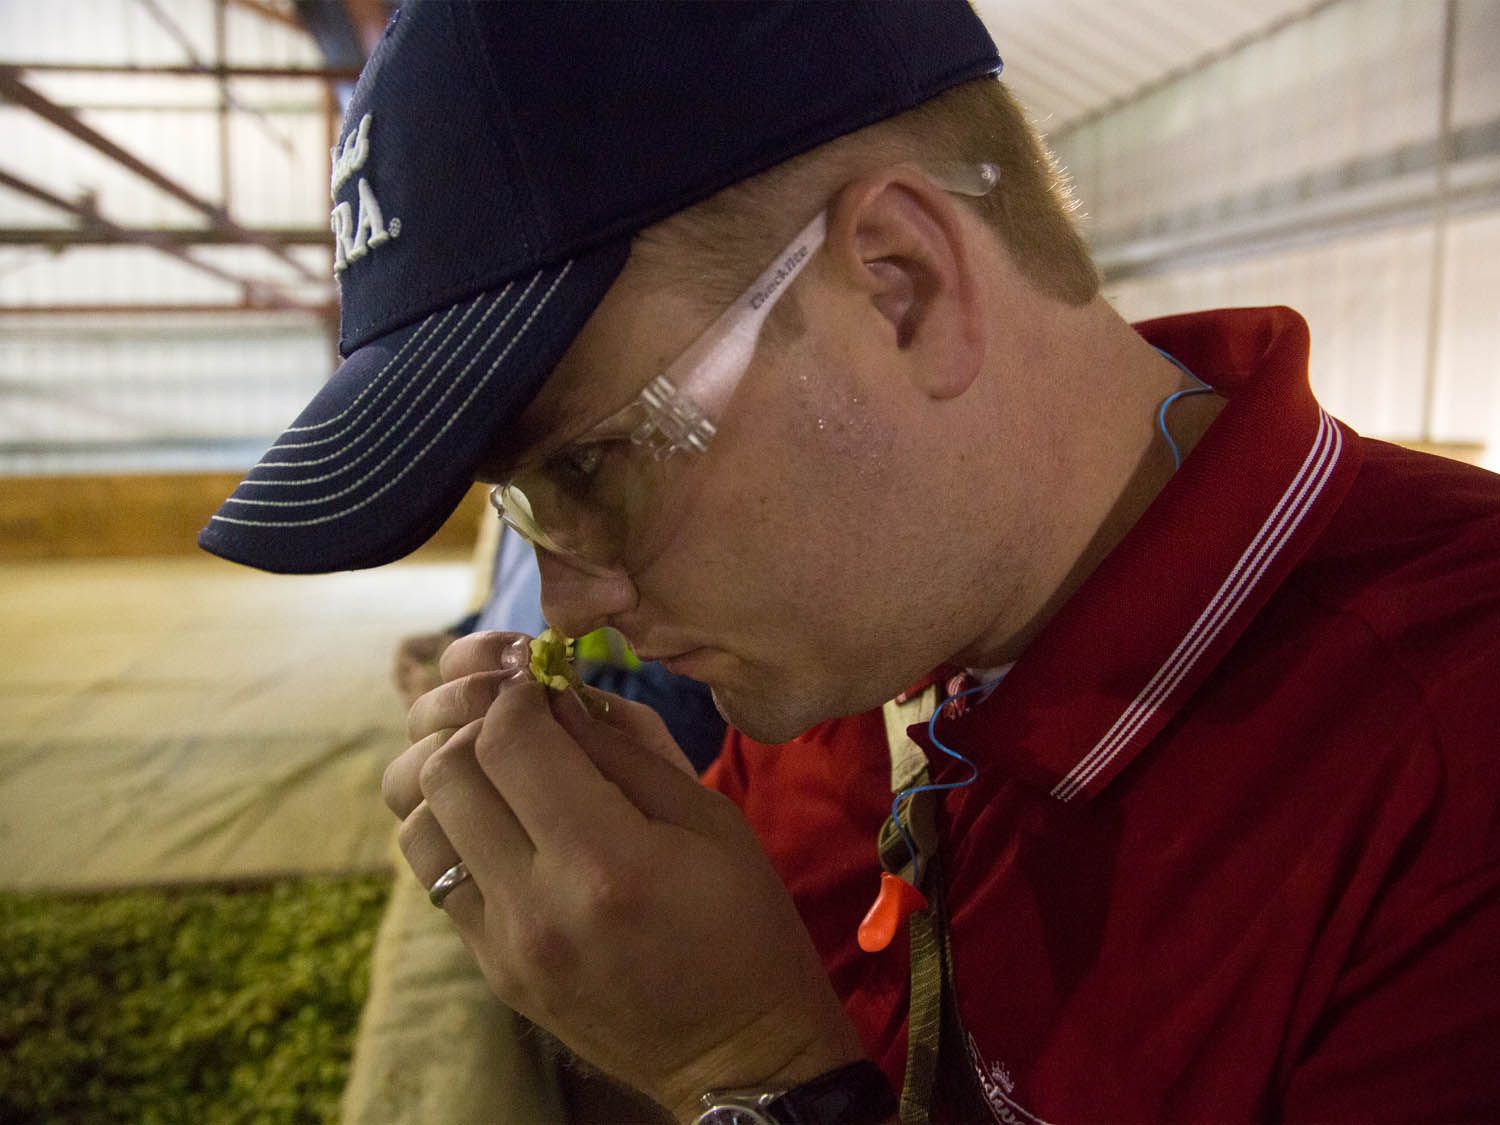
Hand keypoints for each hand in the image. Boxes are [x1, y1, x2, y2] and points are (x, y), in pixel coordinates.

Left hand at [384, 632, 866, 1119]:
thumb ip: (624, 744)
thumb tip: (554, 691)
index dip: (516, 693)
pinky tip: (507, 826)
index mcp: (605, 860)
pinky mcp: (491, 970)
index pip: (507, 739)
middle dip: (474, 724)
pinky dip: (458, 832)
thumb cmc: (743, 924)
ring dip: (453, 781)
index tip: (540, 683)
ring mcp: (505, 947)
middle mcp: (538, 906)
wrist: (738, 1054)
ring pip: (418, 825)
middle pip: (446, 773)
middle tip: (517, 718)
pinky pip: (437, 876)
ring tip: (503, 772)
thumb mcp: (708, 817)